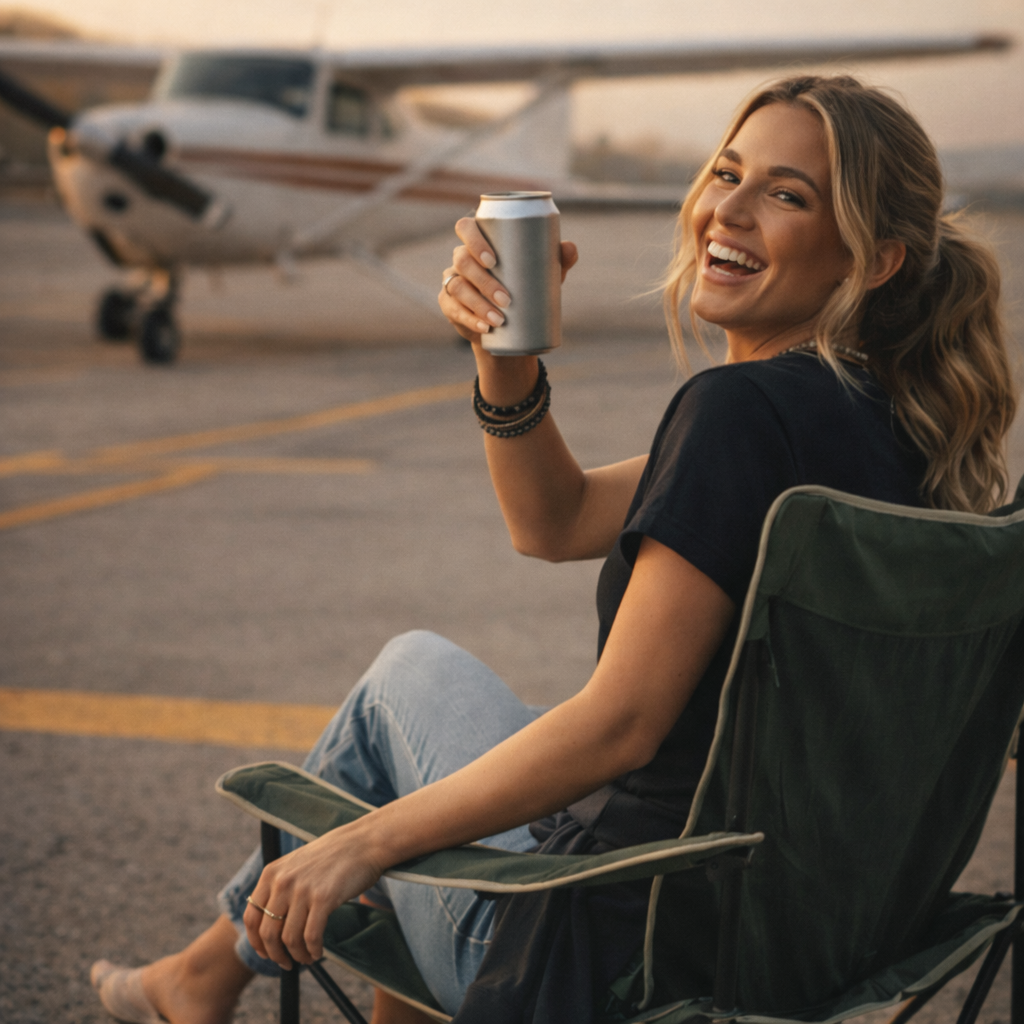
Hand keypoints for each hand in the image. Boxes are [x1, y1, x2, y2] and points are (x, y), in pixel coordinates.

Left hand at [242, 825, 383, 968]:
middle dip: (276, 955)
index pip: (251, 917)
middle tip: (286, 963)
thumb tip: (270, 925)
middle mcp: (283, 881)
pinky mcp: (324, 898)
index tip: (265, 953)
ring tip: (306, 958)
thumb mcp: (296, 864)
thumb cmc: (332, 855)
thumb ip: (280, 887)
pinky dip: (313, 950)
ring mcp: (303, 890)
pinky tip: (318, 952)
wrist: (363, 842)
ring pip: (289, 939)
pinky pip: (311, 936)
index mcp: (271, 873)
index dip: (256, 941)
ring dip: (297, 955)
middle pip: (268, 933)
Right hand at [438, 217, 578, 343]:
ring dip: (478, 304)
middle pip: (462, 260)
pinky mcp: (448, 305)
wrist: (510, 326)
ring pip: (458, 288)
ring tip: (499, 319)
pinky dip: (470, 320)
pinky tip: (484, 327)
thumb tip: (570, 248)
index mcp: (479, 242)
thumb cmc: (526, 288)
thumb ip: (558, 259)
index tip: (493, 260)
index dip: (474, 241)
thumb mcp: (542, 274)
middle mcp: (461, 258)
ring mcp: (452, 282)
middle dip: (483, 280)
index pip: (466, 229)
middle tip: (506, 299)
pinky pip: (454, 310)